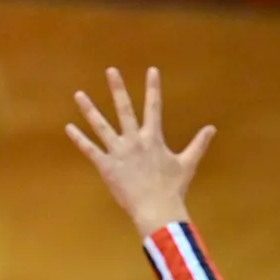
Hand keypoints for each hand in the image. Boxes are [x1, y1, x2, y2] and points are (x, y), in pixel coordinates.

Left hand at [67, 67, 214, 237]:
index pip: (154, 106)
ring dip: (89, 109)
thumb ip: (198, 144)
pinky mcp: (106, 165)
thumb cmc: (173, 188)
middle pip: (124, 109)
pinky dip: (78, 138)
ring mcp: (118, 152)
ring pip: (101, 126)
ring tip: (78, 94)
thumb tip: (212, 128)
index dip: (153, 87)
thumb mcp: (188, 163)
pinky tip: (68, 127)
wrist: (157, 209)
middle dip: (117, 89)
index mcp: (153, 138)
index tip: (151, 69)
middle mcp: (134, 140)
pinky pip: (89, 149)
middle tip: (110, 70)